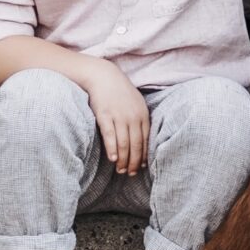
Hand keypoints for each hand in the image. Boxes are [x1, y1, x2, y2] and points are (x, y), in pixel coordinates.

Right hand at [84, 61, 149, 175]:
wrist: (103, 76)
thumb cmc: (120, 92)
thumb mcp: (136, 103)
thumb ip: (140, 119)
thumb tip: (142, 139)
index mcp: (142, 114)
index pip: (146, 140)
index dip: (144, 156)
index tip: (142, 167)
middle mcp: (133, 116)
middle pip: (136, 145)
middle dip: (134, 162)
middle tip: (131, 173)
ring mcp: (119, 116)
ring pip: (124, 143)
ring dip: (123, 159)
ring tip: (121, 170)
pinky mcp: (104, 115)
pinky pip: (110, 135)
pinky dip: (112, 148)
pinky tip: (112, 159)